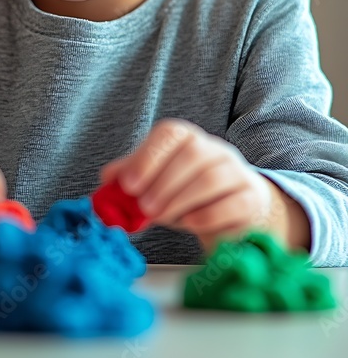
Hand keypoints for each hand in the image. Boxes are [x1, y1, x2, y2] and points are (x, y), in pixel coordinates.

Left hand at [99, 119, 274, 250]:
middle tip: (144, 208)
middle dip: (163, 183)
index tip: (128, 184)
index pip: (170, 134)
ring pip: (212, 177)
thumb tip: (107, 179)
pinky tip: (189, 223)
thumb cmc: (187, 193)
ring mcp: (237, 172)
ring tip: (161, 217)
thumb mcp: (155, 183)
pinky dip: (208, 214)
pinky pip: (234, 203)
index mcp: (187, 139)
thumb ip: (131, 177)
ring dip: (181, 199)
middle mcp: (214, 149)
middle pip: (192, 154)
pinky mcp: (251, 198)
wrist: (233, 210)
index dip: (147, 157)